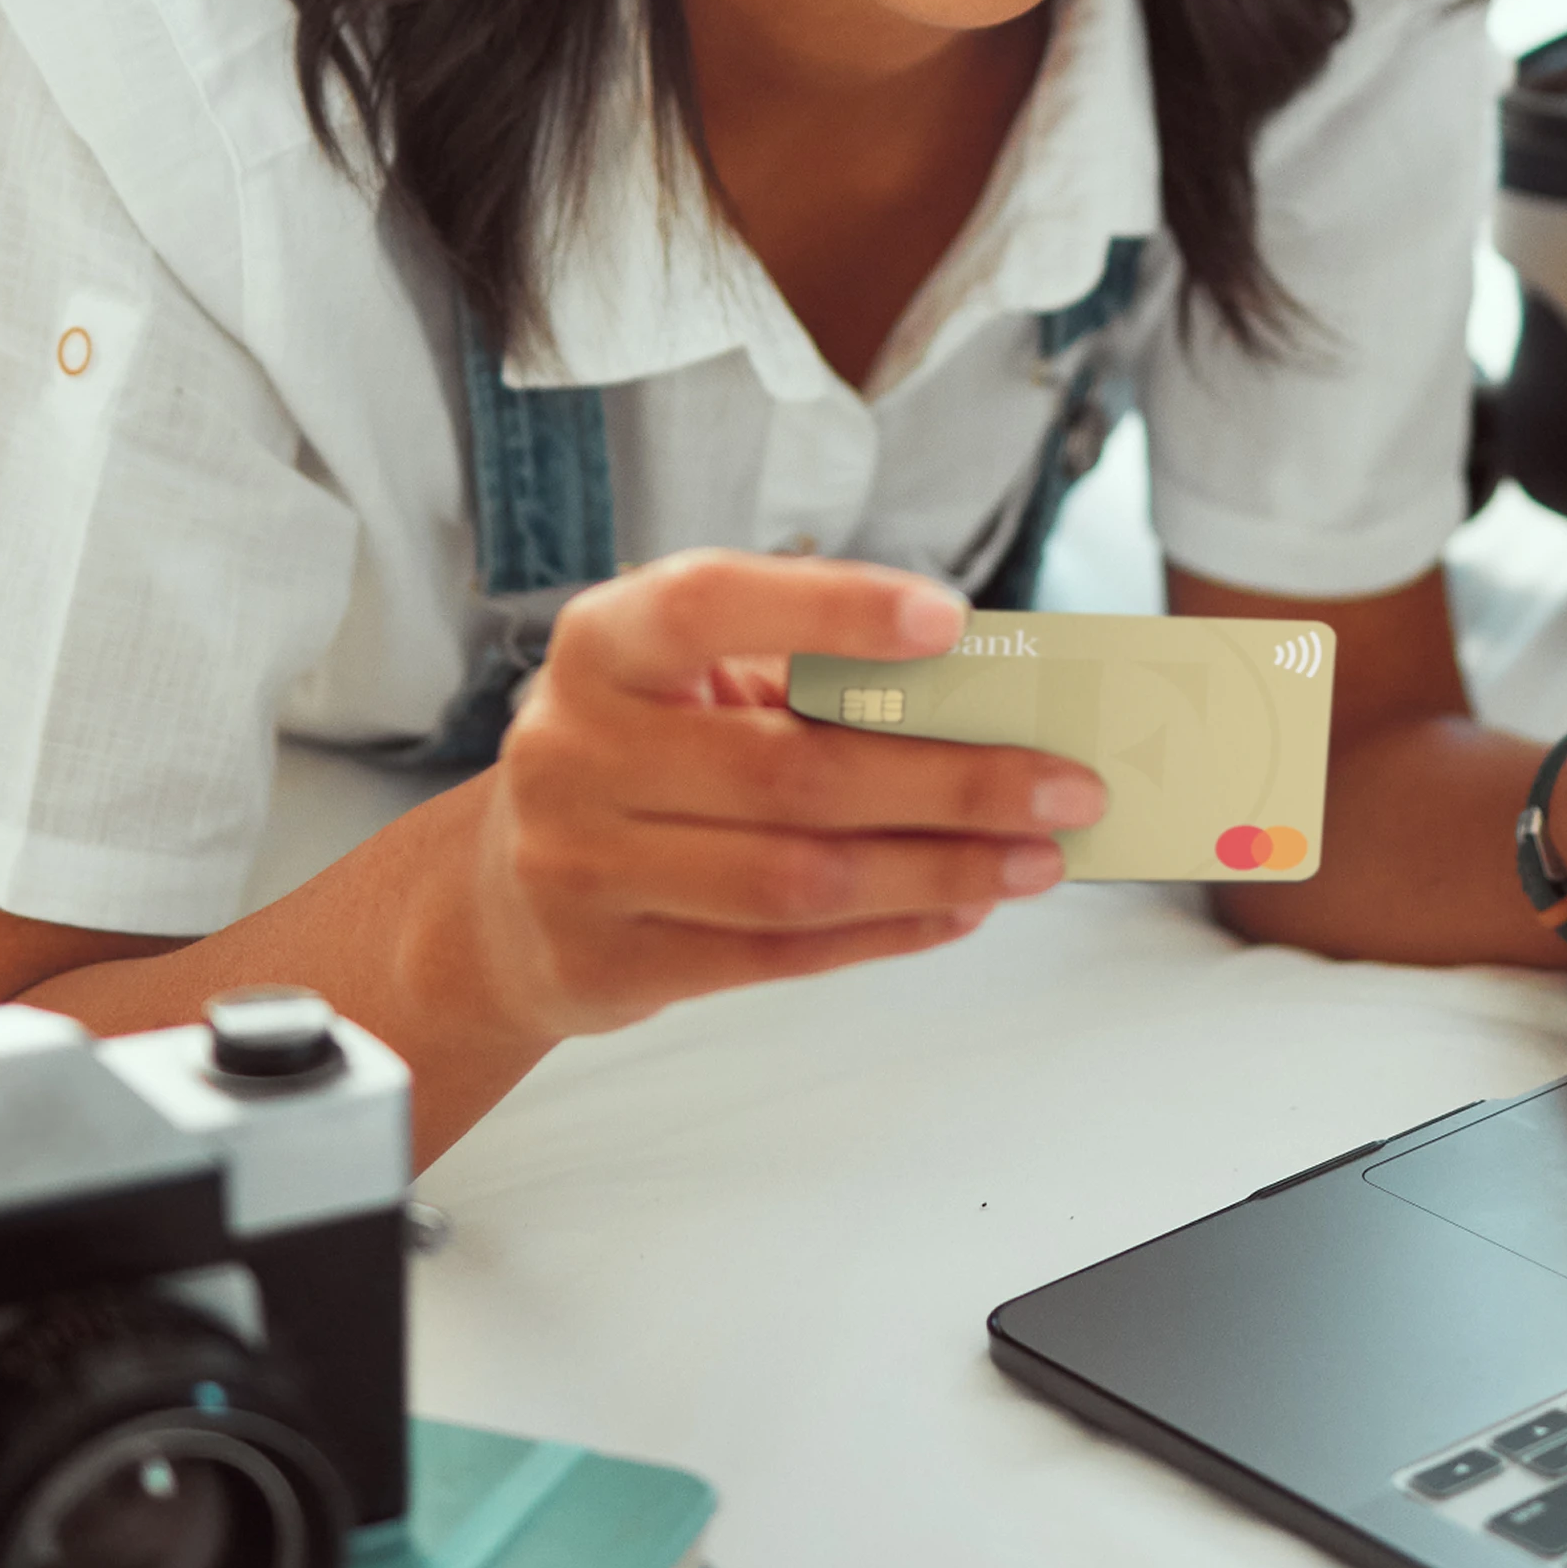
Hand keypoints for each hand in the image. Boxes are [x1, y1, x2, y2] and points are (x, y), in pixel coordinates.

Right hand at [464, 550, 1104, 1045]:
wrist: (499, 900)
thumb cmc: (640, 757)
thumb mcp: (688, 685)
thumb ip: (804, 679)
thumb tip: (986, 703)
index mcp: (603, 645)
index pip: (711, 603)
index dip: (831, 609)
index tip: (951, 620)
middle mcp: (575, 748)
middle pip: (792, 771)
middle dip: (954, 782)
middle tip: (1067, 785)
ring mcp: (578, 865)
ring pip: (796, 877)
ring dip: (941, 870)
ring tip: (1037, 859)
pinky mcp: (607, 963)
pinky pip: (778, 955)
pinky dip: (890, 932)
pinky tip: (962, 908)